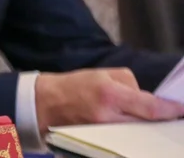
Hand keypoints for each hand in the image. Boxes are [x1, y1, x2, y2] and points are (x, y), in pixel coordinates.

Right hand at [36, 68, 183, 131]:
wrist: (46, 104)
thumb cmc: (74, 86)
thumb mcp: (102, 75)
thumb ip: (129, 84)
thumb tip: (147, 99)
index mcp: (110, 95)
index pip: (150, 107)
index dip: (170, 110)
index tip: (181, 109)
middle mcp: (108, 117)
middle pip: (147, 124)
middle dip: (160, 120)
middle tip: (170, 116)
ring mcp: (104, 133)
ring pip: (138, 134)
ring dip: (146, 128)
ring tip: (149, 121)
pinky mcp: (100, 142)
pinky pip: (125, 139)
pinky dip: (133, 134)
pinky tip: (134, 128)